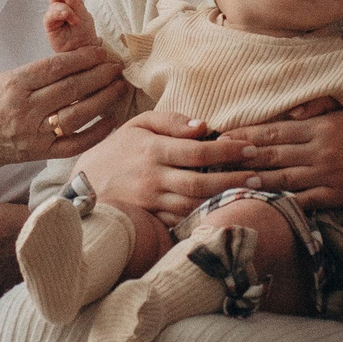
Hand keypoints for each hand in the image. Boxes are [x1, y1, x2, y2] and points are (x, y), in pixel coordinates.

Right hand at [0, 46, 129, 165]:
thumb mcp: (7, 78)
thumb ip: (39, 74)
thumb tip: (79, 62)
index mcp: (15, 85)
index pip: (56, 68)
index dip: (83, 58)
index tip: (101, 51)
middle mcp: (25, 110)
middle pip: (71, 90)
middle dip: (99, 75)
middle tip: (117, 66)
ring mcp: (34, 134)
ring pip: (77, 116)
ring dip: (103, 100)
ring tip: (119, 87)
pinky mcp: (40, 154)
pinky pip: (74, 144)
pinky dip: (96, 133)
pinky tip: (111, 119)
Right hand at [44, 0, 101, 55]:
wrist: (83, 49)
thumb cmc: (85, 34)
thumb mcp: (84, 14)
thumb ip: (75, 2)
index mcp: (75, 3)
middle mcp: (63, 7)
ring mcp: (55, 15)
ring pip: (55, 3)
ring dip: (66, 9)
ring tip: (75, 20)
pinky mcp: (49, 24)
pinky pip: (50, 14)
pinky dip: (59, 14)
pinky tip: (67, 18)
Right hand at [69, 108, 258, 222]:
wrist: (84, 183)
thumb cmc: (118, 149)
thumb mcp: (139, 125)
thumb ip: (171, 122)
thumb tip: (204, 127)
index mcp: (152, 150)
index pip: (198, 150)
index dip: (227, 149)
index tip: (250, 148)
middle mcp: (152, 178)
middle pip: (201, 181)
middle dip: (233, 178)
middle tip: (258, 174)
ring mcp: (150, 202)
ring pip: (194, 204)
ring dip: (224, 199)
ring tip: (250, 192)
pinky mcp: (150, 219)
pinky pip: (181, 219)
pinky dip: (204, 215)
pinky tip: (223, 208)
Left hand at [219, 94, 342, 209]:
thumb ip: (317, 106)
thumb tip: (289, 114)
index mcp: (319, 128)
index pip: (274, 130)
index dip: (246, 134)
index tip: (223, 136)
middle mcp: (320, 151)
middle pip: (273, 154)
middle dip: (242, 157)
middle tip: (215, 159)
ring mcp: (327, 175)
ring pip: (283, 178)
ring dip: (255, 181)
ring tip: (230, 182)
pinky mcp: (335, 196)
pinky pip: (304, 200)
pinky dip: (283, 202)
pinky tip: (263, 203)